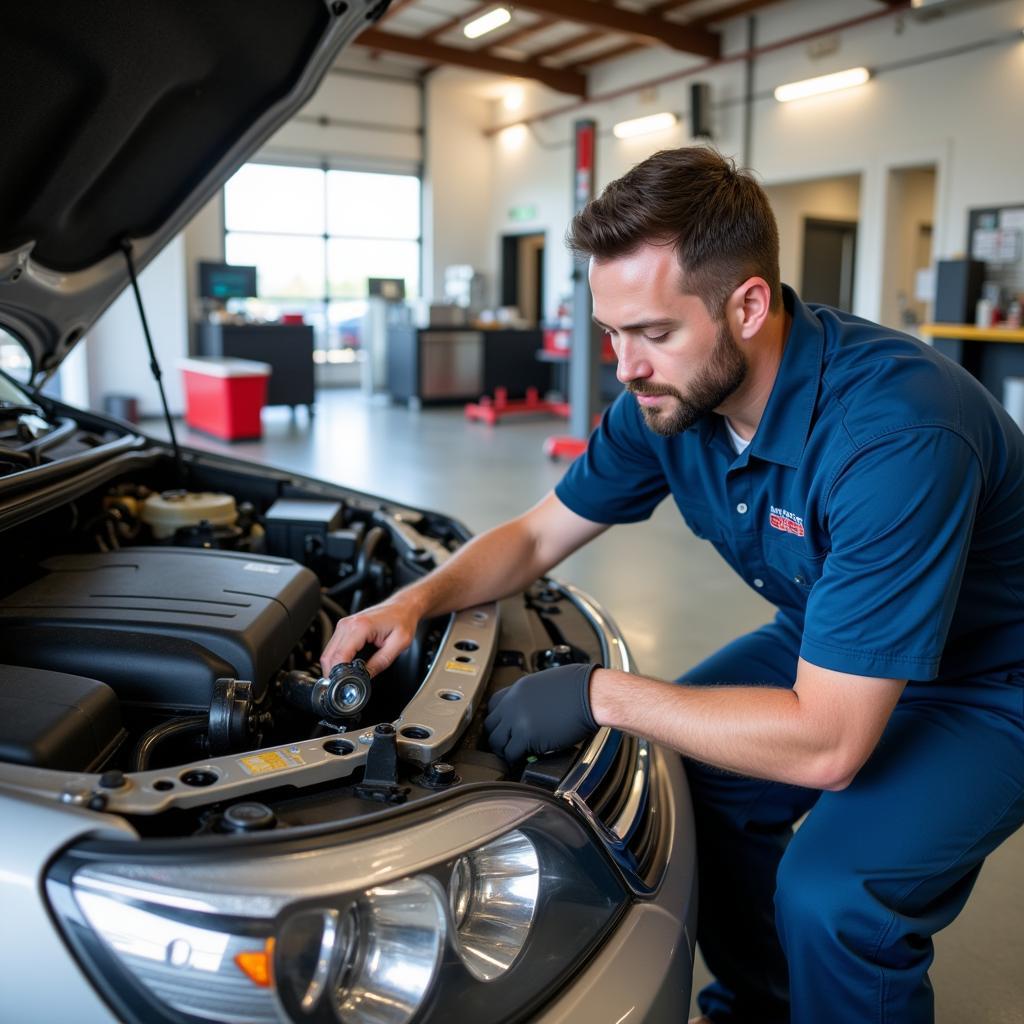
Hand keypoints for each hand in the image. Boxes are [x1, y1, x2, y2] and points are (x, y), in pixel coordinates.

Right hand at [321, 598, 419, 676]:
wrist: (403, 606)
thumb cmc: (402, 620)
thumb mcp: (398, 645)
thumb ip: (380, 663)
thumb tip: (365, 677)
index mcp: (361, 627)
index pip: (340, 656)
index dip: (339, 675)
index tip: (344, 685)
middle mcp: (348, 624)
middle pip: (329, 656)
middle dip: (334, 674)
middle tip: (345, 685)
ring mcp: (344, 624)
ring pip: (328, 652)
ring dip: (334, 667)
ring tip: (347, 677)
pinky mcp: (344, 626)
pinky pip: (333, 647)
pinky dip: (336, 659)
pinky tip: (346, 666)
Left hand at [484, 662, 599, 762]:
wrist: (591, 695)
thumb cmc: (581, 687)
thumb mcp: (548, 683)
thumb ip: (534, 696)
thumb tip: (534, 709)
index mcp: (519, 688)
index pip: (494, 704)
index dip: (498, 718)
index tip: (503, 726)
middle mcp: (513, 702)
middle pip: (490, 724)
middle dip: (497, 736)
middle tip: (506, 744)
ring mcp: (517, 719)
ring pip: (496, 741)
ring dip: (504, 749)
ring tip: (513, 755)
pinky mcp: (526, 735)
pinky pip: (510, 753)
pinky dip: (514, 759)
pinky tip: (522, 760)